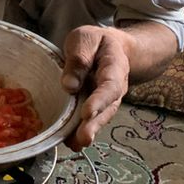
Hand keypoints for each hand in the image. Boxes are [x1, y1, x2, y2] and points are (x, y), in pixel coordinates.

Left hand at [60, 25, 131, 149]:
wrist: (109, 46)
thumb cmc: (95, 42)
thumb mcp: (85, 39)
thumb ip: (78, 59)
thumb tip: (69, 85)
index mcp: (115, 67)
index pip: (110, 86)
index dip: (99, 100)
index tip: (87, 112)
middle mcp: (115, 88)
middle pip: (107, 108)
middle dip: (94, 124)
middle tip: (83, 138)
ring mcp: (106, 99)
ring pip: (100, 118)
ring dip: (87, 132)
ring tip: (75, 145)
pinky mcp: (95, 106)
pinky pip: (90, 119)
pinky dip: (79, 131)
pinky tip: (68, 142)